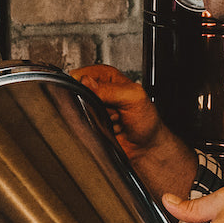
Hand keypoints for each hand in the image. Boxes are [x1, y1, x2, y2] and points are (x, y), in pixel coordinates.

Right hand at [70, 64, 195, 198]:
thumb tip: (87, 83)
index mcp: (107, 76)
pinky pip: (80, 126)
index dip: (88, 87)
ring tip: (112, 121)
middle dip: (93, 106)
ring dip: (95, 119)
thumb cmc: (146, 121)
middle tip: (112, 111)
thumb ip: (111, 89)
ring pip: (78, 111)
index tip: (102, 97)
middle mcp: (98, 90)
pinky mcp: (90, 124)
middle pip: (78, 94)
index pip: (83, 74)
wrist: (145, 148)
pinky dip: (94, 129)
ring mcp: (93, 108)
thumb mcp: (134, 97)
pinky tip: (107, 129)